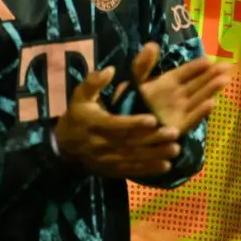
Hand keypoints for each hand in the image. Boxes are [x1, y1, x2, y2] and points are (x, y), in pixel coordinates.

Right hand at [55, 65, 182, 177]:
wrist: (65, 144)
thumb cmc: (79, 114)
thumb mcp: (81, 95)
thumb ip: (94, 82)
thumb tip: (110, 70)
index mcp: (94, 123)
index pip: (115, 125)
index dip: (133, 123)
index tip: (153, 119)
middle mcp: (100, 143)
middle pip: (128, 143)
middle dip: (152, 139)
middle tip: (174, 133)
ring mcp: (106, 159)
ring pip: (132, 158)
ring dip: (155, 155)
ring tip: (175, 149)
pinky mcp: (111, 169)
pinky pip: (130, 170)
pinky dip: (148, 170)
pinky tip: (166, 166)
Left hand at [114, 41, 232, 132]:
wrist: (121, 129)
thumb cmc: (127, 104)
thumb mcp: (134, 81)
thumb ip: (143, 65)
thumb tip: (152, 44)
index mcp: (167, 83)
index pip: (186, 72)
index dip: (197, 66)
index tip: (209, 59)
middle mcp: (176, 96)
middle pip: (197, 83)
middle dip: (212, 75)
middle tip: (227, 66)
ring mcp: (179, 111)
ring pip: (198, 98)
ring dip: (211, 90)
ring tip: (224, 80)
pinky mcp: (177, 127)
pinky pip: (191, 118)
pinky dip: (200, 112)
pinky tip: (212, 103)